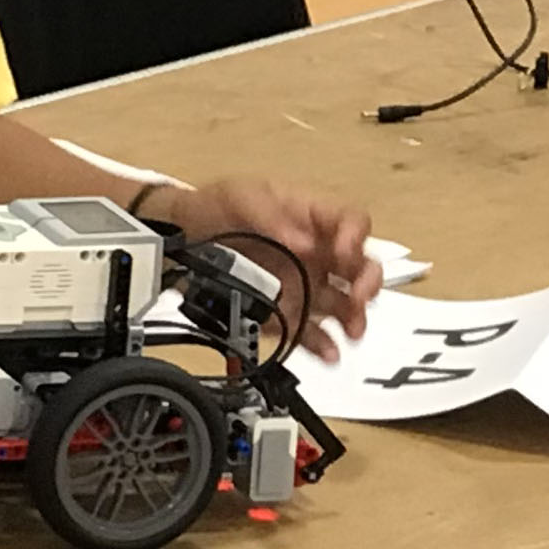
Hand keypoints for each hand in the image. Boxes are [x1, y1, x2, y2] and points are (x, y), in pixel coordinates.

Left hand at [160, 176, 382, 364]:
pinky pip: (311, 330)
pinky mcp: (287, 311)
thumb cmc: (216, 207)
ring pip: (343, 304)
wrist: (182, 236)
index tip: (344, 252)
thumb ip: (273, 217)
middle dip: (366, 284)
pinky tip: (327, 351)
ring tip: (350, 331)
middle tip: (358, 296)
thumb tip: (304, 242)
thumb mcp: (242, 197)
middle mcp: (316, 253)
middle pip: (360, 268)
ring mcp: (304, 284)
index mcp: (311, 218)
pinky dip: (322, 344)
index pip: (352, 223)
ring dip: (353, 318)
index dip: (355, 238)